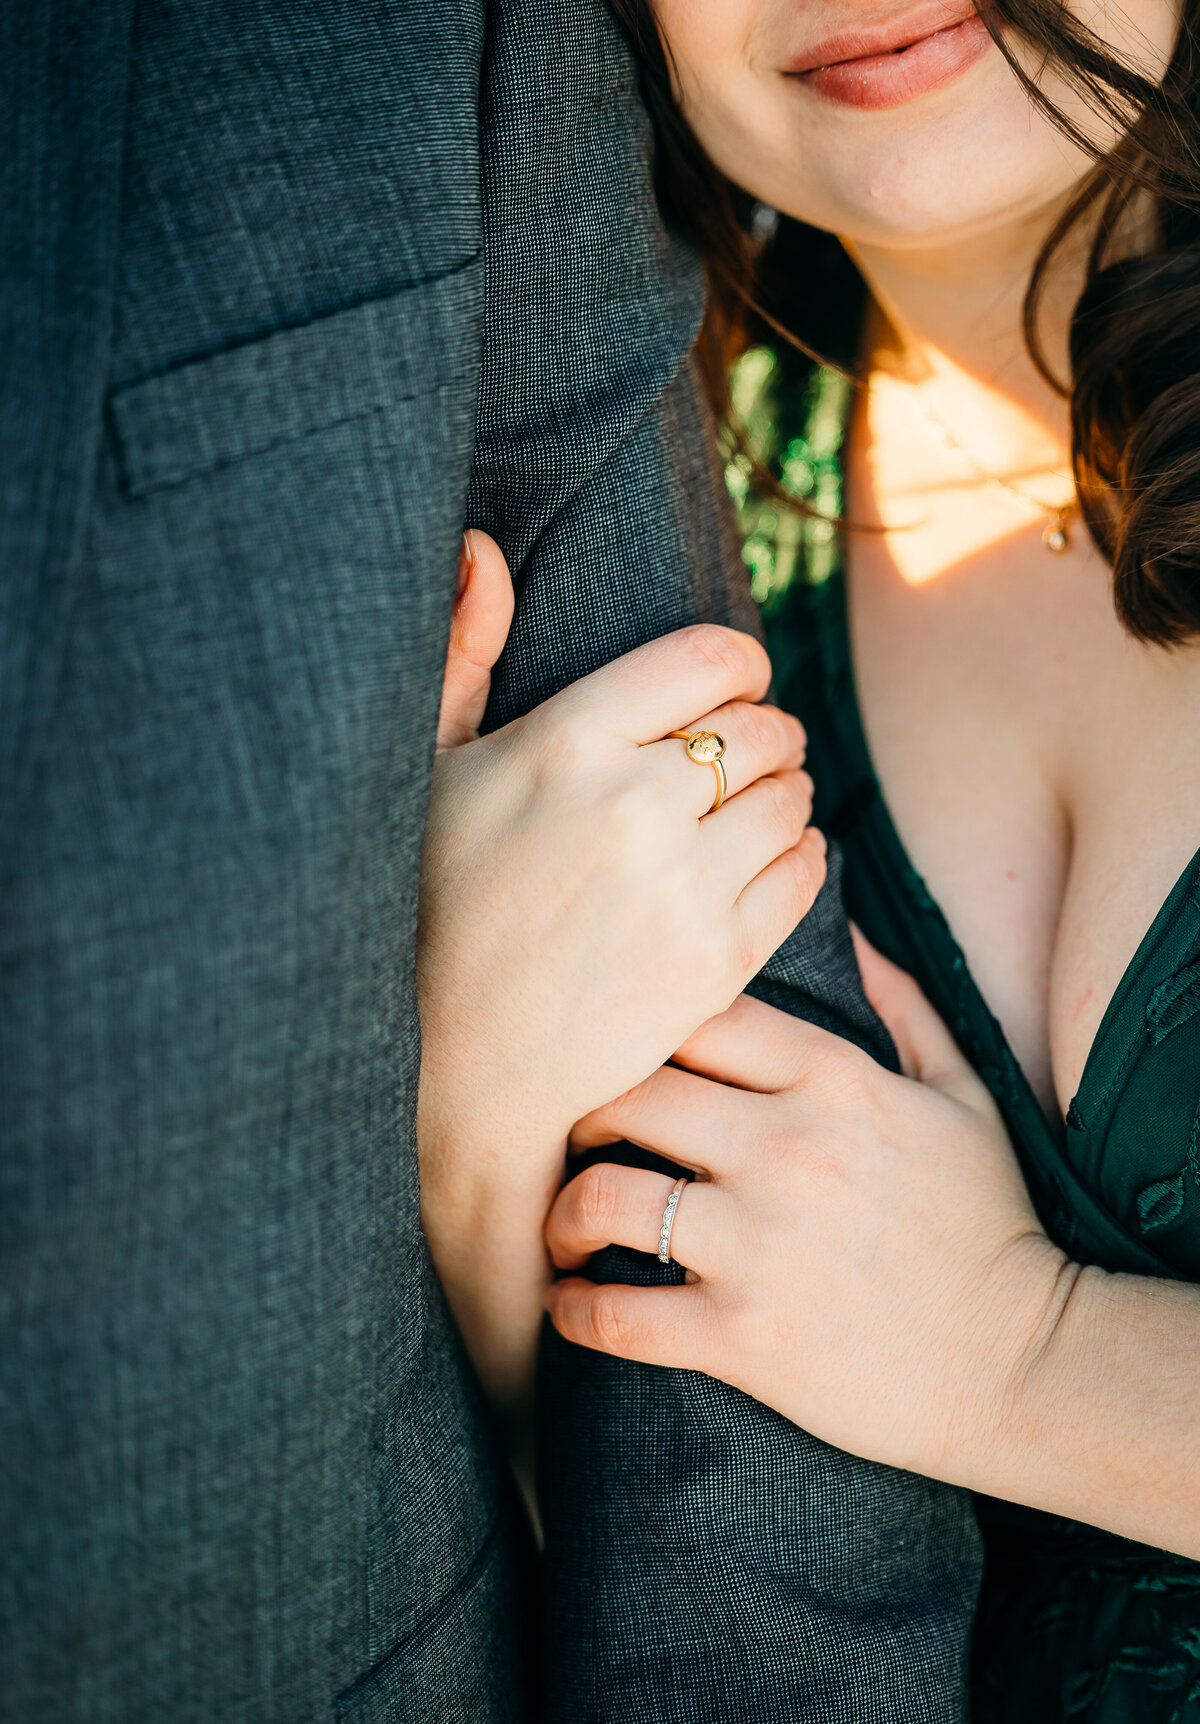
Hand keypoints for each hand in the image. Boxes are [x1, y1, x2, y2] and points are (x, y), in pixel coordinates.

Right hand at [418, 531, 825, 1420]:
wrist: (461, 1064)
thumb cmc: (436, 903)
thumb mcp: (433, 771)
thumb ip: (464, 653)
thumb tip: (482, 547)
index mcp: (567, 740)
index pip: (715, 658)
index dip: (737, 669)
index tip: (725, 692)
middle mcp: (633, 804)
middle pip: (766, 727)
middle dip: (764, 735)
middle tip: (740, 760)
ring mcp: (682, 887)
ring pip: (794, 798)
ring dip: (783, 797)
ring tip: (745, 816)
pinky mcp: (719, 959)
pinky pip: (805, 873)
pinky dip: (798, 858)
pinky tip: (759, 866)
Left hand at [546, 930, 1074, 1486]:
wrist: (1025, 1365)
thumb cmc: (989, 1224)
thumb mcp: (964, 1096)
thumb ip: (903, 1004)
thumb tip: (852, 928)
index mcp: (834, 1083)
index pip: (694, 1019)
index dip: (639, 1033)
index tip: (622, 1061)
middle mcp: (787, 1149)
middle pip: (629, 1096)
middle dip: (583, 1114)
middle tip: (574, 1139)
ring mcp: (760, 1244)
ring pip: (605, 1198)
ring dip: (563, 1213)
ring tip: (566, 1227)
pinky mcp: (743, 1337)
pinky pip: (616, 1313)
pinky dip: (573, 1310)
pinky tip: (568, 1305)